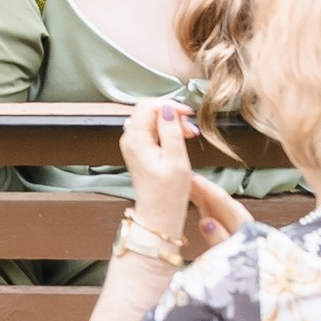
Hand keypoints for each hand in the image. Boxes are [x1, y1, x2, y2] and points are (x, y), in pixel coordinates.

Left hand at [118, 95, 197, 247]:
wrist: (159, 215)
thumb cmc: (168, 194)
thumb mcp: (176, 160)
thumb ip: (171, 131)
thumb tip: (168, 109)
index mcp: (136, 138)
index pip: (148, 105)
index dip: (169, 105)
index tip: (188, 114)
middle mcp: (130, 139)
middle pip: (149, 111)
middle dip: (171, 114)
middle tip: (190, 129)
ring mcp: (133, 145)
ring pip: (151, 121)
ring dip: (170, 123)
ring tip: (188, 135)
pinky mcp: (139, 152)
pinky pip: (152, 132)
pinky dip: (166, 132)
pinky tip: (179, 141)